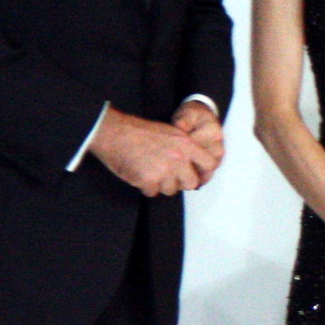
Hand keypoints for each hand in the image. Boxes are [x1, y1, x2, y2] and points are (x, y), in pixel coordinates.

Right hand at [89, 108, 219, 195]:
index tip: (197, 175)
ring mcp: (164, 170)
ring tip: (150, 170)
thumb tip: (193, 166)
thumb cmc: (138, 132)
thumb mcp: (170, 133)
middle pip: (191, 183)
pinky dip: (146, 187)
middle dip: (180, 182)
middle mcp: (178, 158)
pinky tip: (140, 174)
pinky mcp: (149, 180)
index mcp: (186, 144)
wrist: (114, 133)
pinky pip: (153, 192)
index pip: (210, 164)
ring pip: (171, 190)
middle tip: (169, 176)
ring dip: (161, 184)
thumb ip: (184, 149)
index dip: (203, 172)